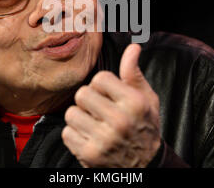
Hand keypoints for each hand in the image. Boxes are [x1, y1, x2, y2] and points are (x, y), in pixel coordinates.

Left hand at [62, 43, 160, 167]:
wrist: (146, 166)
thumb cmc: (145, 126)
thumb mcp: (146, 99)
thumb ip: (134, 73)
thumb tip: (133, 47)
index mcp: (134, 103)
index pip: (99, 78)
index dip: (102, 85)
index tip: (109, 95)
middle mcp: (119, 121)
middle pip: (82, 94)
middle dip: (88, 100)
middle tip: (99, 109)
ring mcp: (103, 140)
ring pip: (71, 113)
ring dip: (80, 117)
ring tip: (94, 123)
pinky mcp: (89, 155)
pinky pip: (67, 133)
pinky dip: (75, 134)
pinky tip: (89, 137)